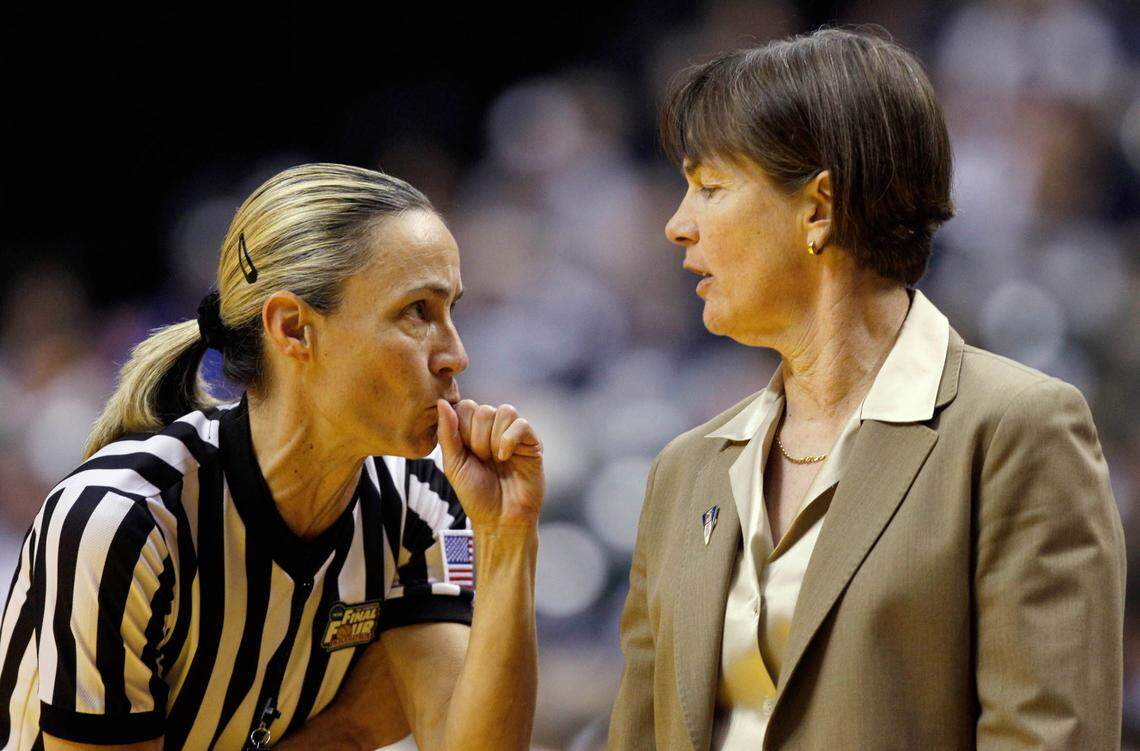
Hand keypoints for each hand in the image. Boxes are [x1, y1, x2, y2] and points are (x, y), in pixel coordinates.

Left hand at [436, 399, 543, 529]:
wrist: (500, 520)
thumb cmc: (475, 496)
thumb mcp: (453, 464)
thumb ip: (447, 433)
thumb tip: (441, 402)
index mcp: (474, 432)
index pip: (465, 406)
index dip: (461, 428)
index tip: (464, 453)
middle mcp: (495, 430)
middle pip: (483, 410)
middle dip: (477, 438)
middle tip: (481, 461)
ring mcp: (515, 435)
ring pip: (504, 411)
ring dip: (493, 440)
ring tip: (495, 461)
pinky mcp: (533, 443)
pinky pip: (522, 424)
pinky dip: (510, 440)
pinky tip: (506, 457)